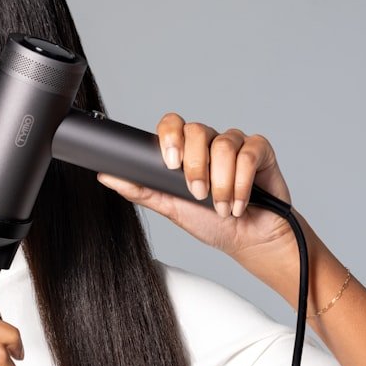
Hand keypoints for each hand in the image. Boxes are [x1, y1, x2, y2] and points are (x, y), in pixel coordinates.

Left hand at [96, 112, 294, 258]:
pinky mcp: (260, 151)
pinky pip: (249, 153)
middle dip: (196, 167)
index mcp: (187, 151)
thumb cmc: (213, 225)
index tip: (171, 164)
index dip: (170, 137)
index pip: (172, 124)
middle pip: (197, 130)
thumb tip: (106, 175)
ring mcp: (236, 145)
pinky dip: (242, 182)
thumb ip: (140, 190)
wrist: (250, 242)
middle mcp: (210, 143)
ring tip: (222, 207)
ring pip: (223, 144)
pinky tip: (239, 203)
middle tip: (198, 194)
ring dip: (221, 182)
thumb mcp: (171, 208)